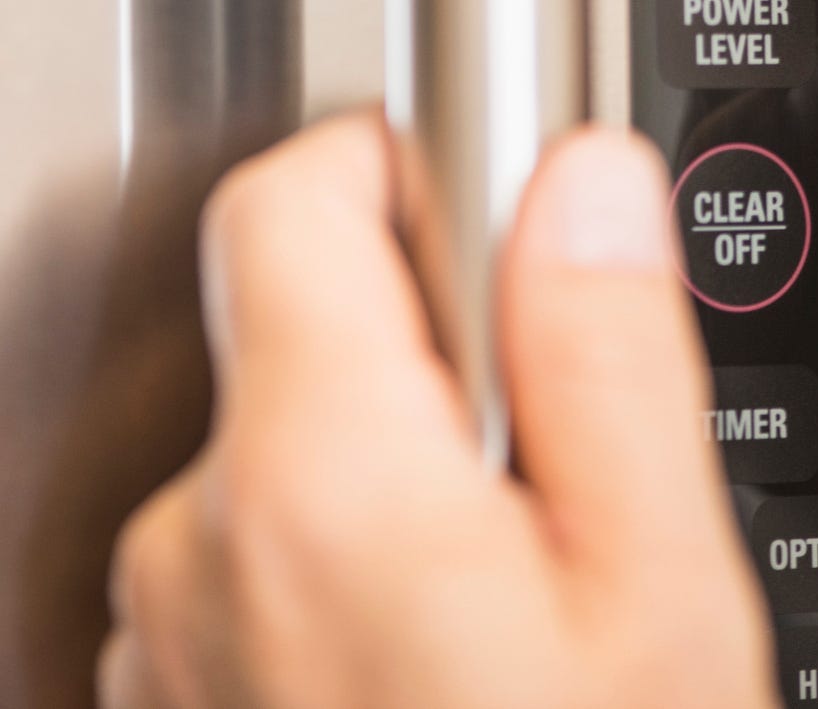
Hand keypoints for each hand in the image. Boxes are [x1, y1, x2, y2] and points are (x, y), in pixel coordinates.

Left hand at [98, 113, 776, 708]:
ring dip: (391, 470)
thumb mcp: (651, 593)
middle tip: (553, 457)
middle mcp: (198, 546)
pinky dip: (341, 564)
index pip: (291, 196)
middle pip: (297, 328)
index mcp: (318, 477)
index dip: (398, 162)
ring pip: (283, 455)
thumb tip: (583, 180)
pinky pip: (254, 565)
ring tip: (510, 594)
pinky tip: (439, 665)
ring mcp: (166, 639)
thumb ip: (604, 356)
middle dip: (427, 348)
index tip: (485, 207)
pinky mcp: (173, 702)